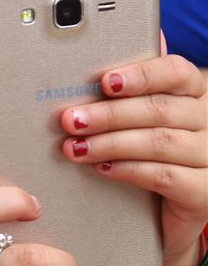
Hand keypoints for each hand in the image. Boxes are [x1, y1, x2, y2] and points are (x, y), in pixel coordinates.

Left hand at [61, 42, 207, 265]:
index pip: (176, 73)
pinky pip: (164, 176)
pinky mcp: (204, 192)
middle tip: (71, 119)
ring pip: (159, 143)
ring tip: (76, 147)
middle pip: (159, 110)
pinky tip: (102, 168)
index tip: (104, 82)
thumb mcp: (143, 120)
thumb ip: (133, 89)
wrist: (169, 216)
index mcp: (197, 94)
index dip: (140, 75)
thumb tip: (124, 49)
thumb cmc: (152, 156)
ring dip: (110, 143)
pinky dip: (128, 170)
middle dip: (109, 114)